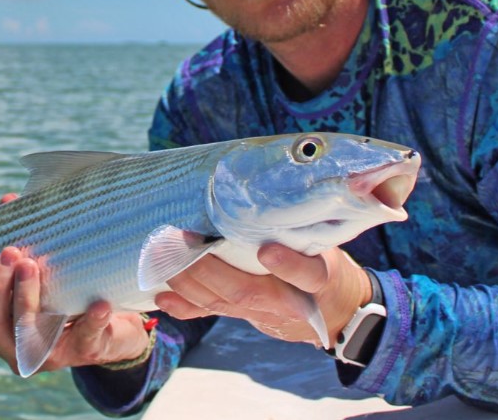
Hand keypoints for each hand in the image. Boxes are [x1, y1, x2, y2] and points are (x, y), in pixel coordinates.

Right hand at [0, 245, 151, 373]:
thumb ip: (18, 240)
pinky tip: (99, 303)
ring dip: (25, 298)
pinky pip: (85, 339)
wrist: (114, 328)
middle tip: (10, 252)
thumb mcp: (37, 269)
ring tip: (32, 264)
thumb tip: (8, 200)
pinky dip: (91, 321)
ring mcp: (49, 354)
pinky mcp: (84, 352)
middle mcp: (16, 346)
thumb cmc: (63, 292)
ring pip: (27, 334)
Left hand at [155, 244, 371, 346]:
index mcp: (318, 276)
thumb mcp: (328, 243)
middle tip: (185, 240)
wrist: (335, 310)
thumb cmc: (324, 261)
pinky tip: (162, 297)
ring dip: (190, 281)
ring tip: (165, 257)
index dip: (289, 266)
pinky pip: (211, 312)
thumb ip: (301, 224)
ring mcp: (263, 312)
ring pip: (224, 301)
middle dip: (212, 269)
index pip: (309, 274)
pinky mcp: (244, 314)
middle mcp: (288, 300)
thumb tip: (273, 182)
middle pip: (248, 290)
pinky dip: (185, 307)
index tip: (268, 251)